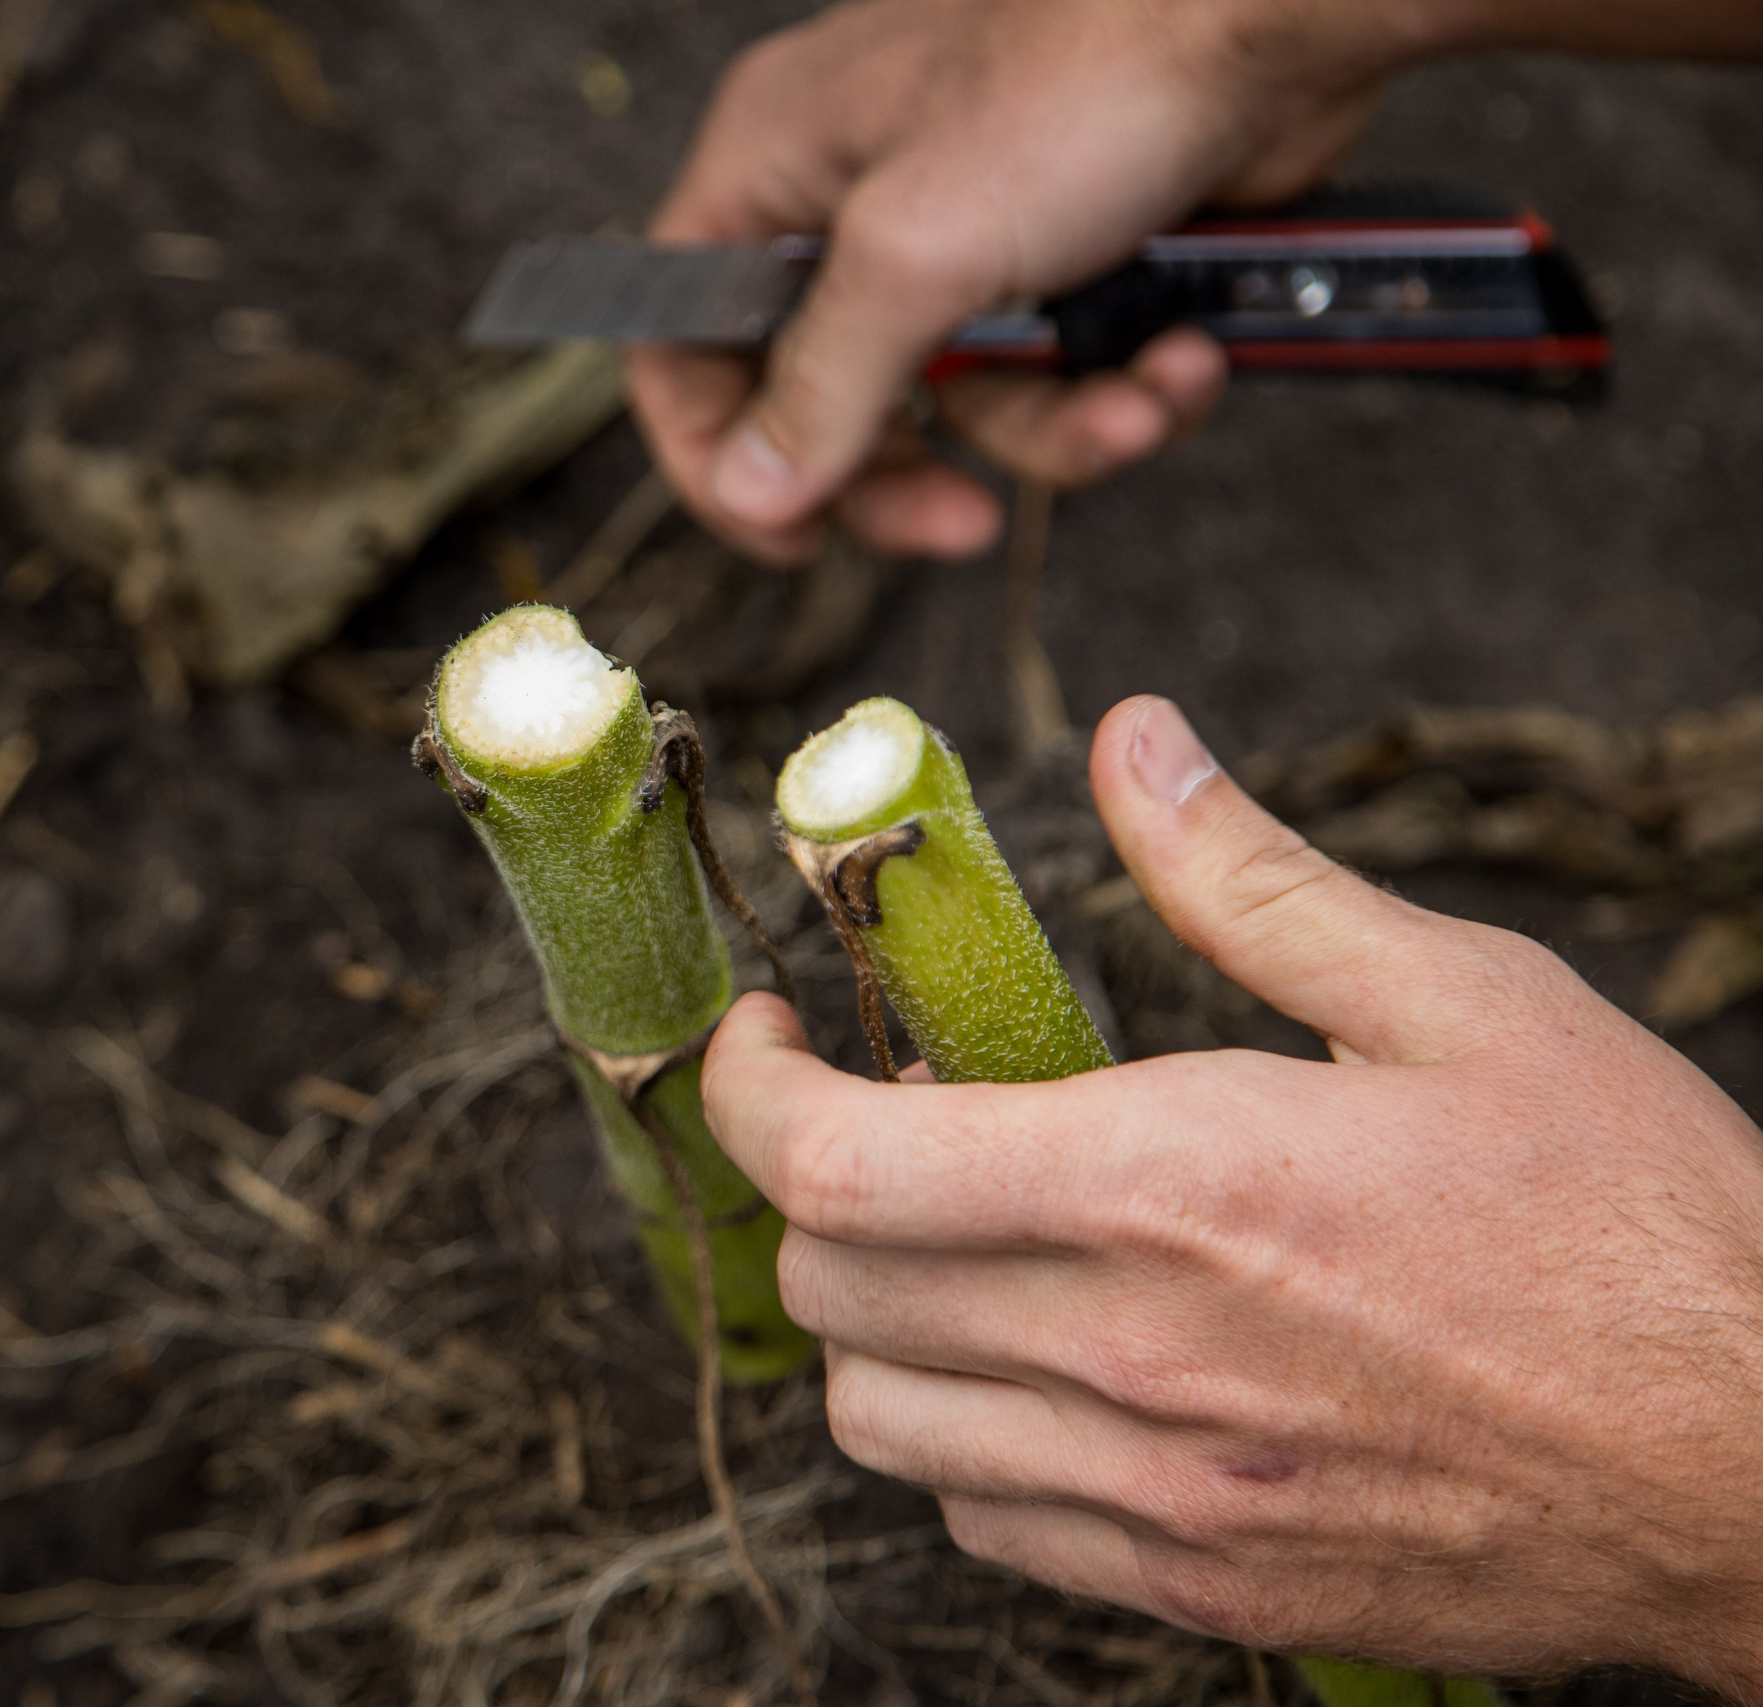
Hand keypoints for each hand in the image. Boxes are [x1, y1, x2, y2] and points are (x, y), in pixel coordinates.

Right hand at [631, 0, 1396, 562]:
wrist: (1281, 14)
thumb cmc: (1091, 69)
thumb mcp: (917, 251)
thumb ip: (821, 385)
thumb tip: (751, 490)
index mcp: (772, 164)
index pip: (683, 341)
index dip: (722, 455)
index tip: (790, 538)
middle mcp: (853, 197)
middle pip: (832, 401)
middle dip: (917, 473)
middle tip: (966, 524)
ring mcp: (965, 224)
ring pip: (969, 401)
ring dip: (1061, 429)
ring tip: (1136, 403)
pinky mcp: (1066, 247)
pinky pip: (1059, 370)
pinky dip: (1125, 384)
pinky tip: (1182, 356)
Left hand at [704, 696, 1762, 1696]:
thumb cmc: (1636, 1222)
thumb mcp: (1461, 998)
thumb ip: (1249, 879)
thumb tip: (1131, 746)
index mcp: (1173, 1183)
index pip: (829, 1162)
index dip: (745, 1089)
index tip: (764, 1038)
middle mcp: (1135, 1357)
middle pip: (830, 1286)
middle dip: (823, 1183)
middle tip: (906, 1118)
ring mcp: (1166, 1497)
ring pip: (882, 1422)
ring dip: (884, 1315)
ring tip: (971, 1241)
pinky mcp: (1209, 1587)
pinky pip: (986, 1522)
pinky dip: (970, 1437)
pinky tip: (1058, 1365)